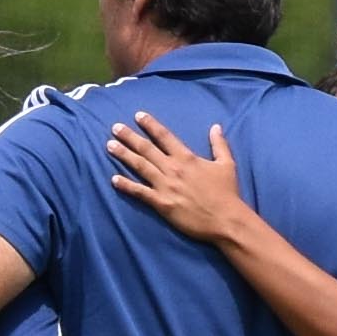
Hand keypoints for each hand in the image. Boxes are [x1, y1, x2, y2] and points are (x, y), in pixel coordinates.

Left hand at [103, 116, 251, 244]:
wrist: (225, 220)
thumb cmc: (227, 192)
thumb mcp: (226, 164)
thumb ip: (219, 144)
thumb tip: (216, 126)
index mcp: (187, 158)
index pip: (165, 136)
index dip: (150, 125)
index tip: (138, 115)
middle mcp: (173, 169)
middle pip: (146, 149)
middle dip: (130, 137)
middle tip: (115, 127)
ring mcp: (165, 186)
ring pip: (140, 166)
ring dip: (124, 155)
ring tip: (109, 145)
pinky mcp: (161, 203)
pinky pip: (140, 192)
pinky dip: (126, 185)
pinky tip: (113, 179)